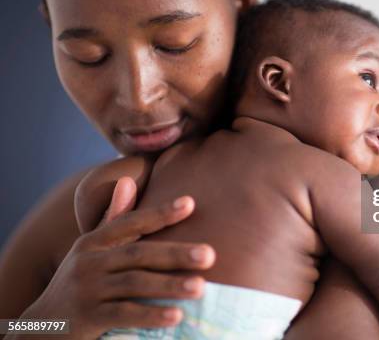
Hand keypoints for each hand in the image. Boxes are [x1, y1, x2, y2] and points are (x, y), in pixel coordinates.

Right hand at [18, 178, 214, 338]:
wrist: (41, 329)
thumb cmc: (79, 284)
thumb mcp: (91, 251)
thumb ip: (113, 221)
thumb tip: (128, 180)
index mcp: (93, 242)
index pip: (130, 223)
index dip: (160, 213)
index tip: (191, 204)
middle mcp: (88, 262)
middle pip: (138, 254)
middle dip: (175, 253)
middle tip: (210, 254)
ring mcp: (86, 291)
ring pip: (134, 284)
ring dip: (169, 286)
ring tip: (201, 287)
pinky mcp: (86, 319)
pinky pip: (123, 315)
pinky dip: (150, 315)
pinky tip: (176, 316)